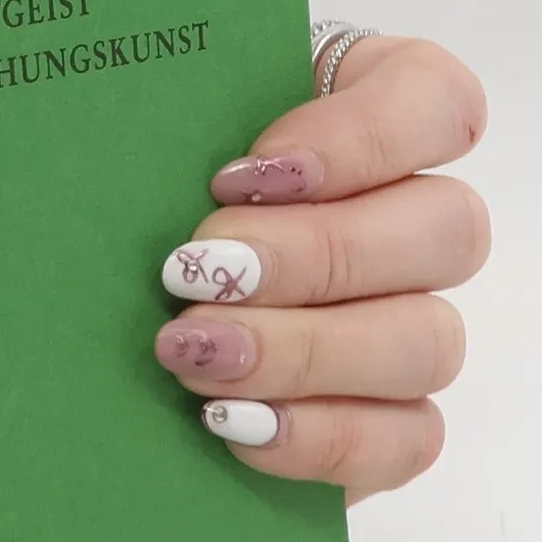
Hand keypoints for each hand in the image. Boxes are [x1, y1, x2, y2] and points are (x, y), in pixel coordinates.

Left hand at [153, 35, 489, 504]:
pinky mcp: (391, 419)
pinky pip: (407, 439)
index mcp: (379, 113)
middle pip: (446, 231)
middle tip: (195, 275)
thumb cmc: (142, 185)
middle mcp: (418, 217)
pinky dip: (319, 435)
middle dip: (313, 258)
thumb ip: (184, 118)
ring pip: (429, 341)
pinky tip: (232, 421)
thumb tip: (179, 146)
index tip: (241, 174)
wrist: (95, 300)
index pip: (437, 101)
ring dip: (306, 353)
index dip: (361, 138)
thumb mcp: (160, 130)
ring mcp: (415, 323)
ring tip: (193, 355)